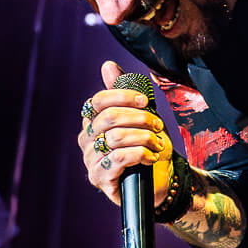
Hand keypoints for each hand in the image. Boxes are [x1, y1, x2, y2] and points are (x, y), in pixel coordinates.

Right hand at [78, 60, 174, 207]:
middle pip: (108, 118)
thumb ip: (125, 94)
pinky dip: (140, 154)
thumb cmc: (147, 147)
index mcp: (92, 122)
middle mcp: (86, 140)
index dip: (123, 97)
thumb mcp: (141, 117)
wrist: (160, 181)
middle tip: (157, 125)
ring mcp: (90, 161)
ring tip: (157, 144)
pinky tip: (151, 158)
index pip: (98, 101)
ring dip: (144, 138)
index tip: (145, 102)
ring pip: (116, 138)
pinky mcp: (100, 179)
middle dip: (139, 118)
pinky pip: (118, 158)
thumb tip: (108, 66)